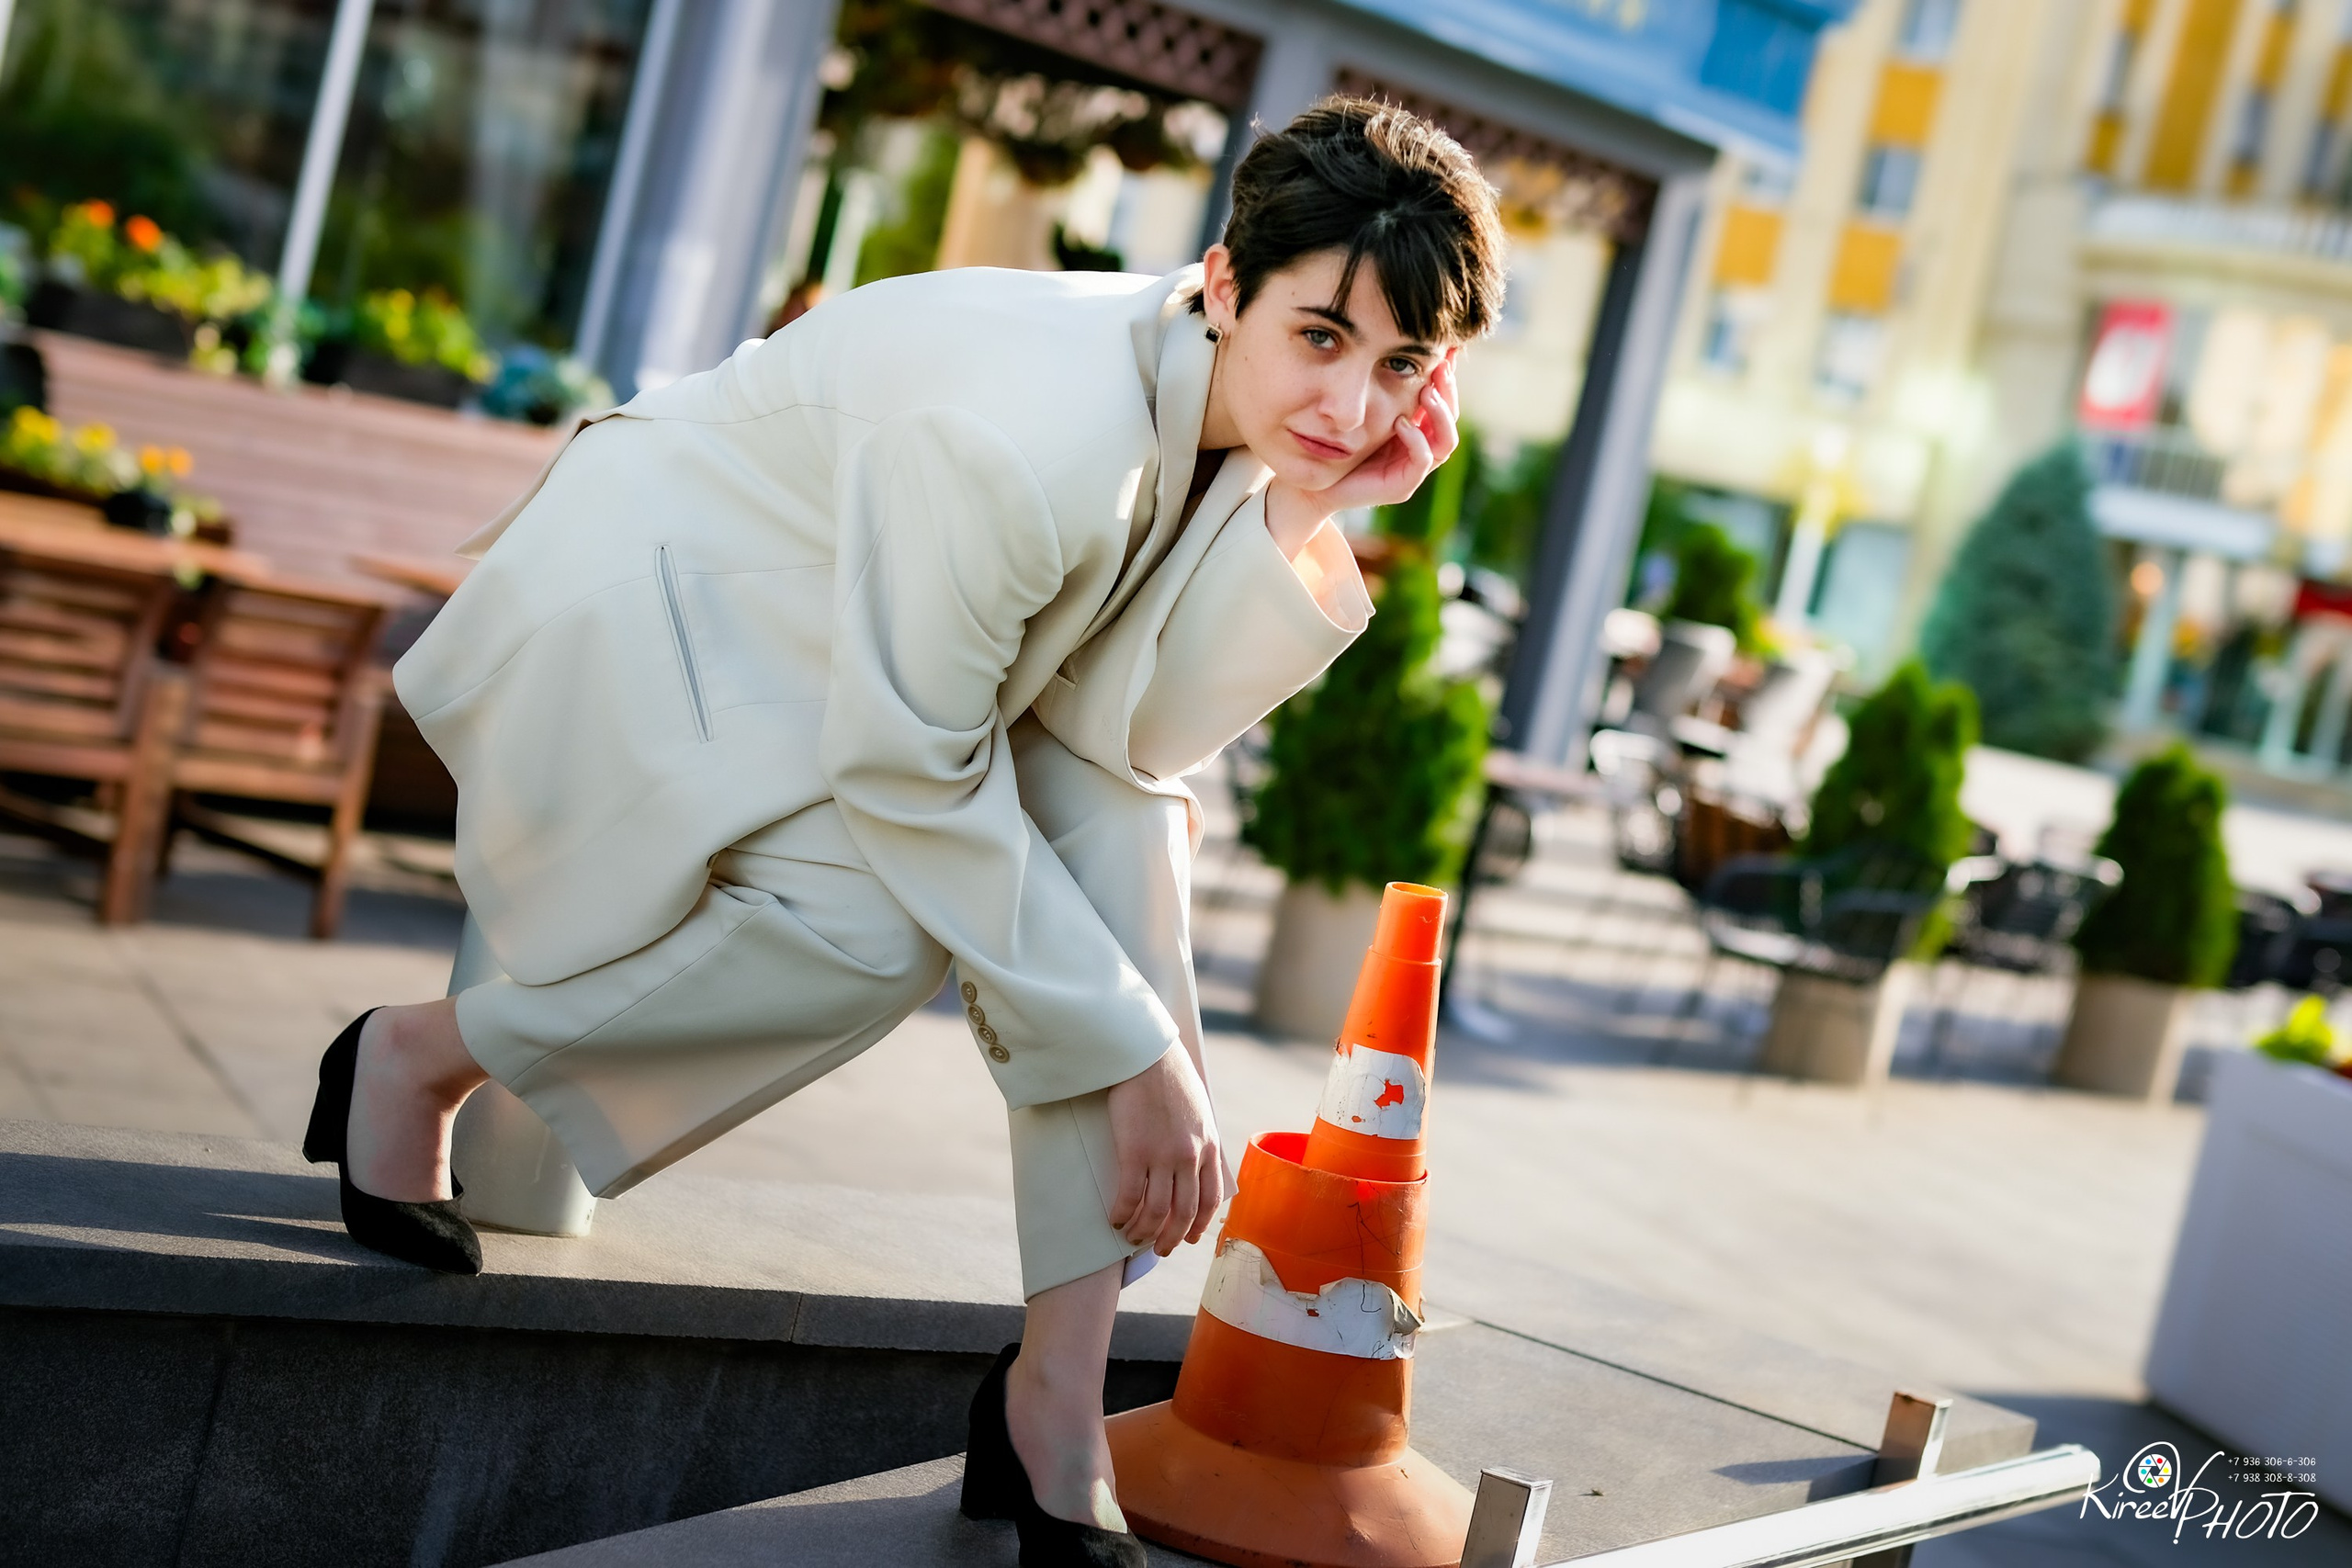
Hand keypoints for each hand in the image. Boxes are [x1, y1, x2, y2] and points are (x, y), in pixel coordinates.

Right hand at [1105, 1044, 1224, 1254]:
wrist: (1146, 1054)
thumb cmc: (1169, 1077)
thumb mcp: (1199, 1109)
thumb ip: (1199, 1137)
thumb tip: (1194, 1161)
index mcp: (1208, 1145)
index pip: (1210, 1199)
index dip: (1198, 1224)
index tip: (1188, 1238)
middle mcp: (1190, 1156)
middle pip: (1184, 1212)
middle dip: (1170, 1238)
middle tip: (1159, 1250)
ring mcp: (1162, 1155)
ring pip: (1156, 1211)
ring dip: (1143, 1231)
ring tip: (1131, 1237)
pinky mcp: (1134, 1151)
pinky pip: (1130, 1196)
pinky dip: (1122, 1214)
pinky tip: (1114, 1219)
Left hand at [1265, 352, 1461, 550]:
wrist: (1315, 482)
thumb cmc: (1336, 442)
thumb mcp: (1363, 405)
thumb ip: (1381, 382)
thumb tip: (1393, 343)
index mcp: (1415, 427)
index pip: (1443, 401)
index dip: (1447, 377)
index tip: (1445, 351)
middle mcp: (1420, 447)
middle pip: (1451, 418)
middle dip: (1448, 391)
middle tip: (1440, 366)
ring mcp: (1413, 469)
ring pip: (1446, 441)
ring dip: (1439, 414)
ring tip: (1426, 391)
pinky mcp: (1402, 485)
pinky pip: (1422, 461)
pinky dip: (1416, 440)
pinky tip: (1401, 422)